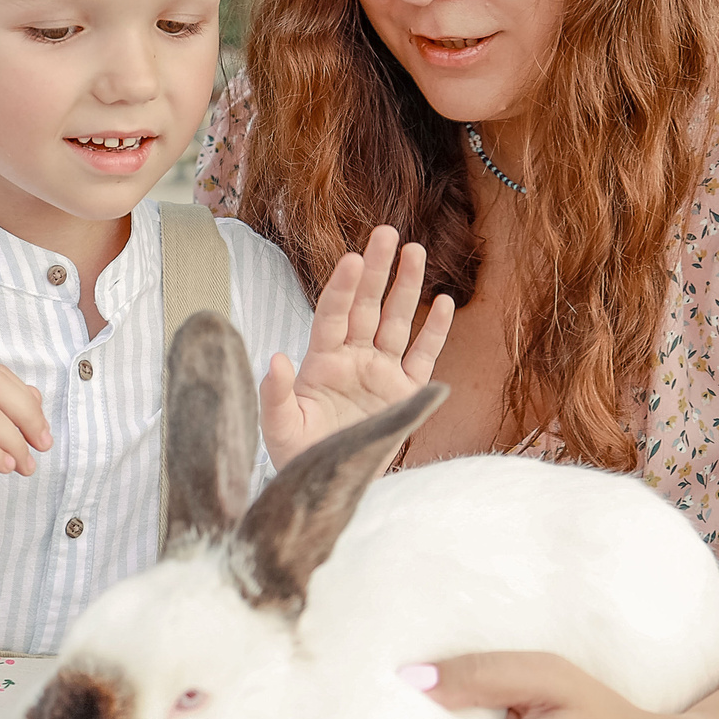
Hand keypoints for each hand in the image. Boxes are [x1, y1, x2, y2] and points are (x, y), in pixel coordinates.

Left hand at [260, 225, 454, 469]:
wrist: (327, 486)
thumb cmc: (297, 456)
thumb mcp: (279, 428)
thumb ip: (274, 395)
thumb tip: (276, 359)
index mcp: (321, 361)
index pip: (333, 314)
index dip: (342, 287)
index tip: (352, 258)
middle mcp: (353, 358)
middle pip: (367, 306)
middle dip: (377, 270)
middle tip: (387, 232)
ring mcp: (382, 373)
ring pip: (398, 322)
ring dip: (407, 288)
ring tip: (415, 251)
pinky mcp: (407, 394)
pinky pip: (424, 356)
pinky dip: (435, 331)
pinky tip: (444, 302)